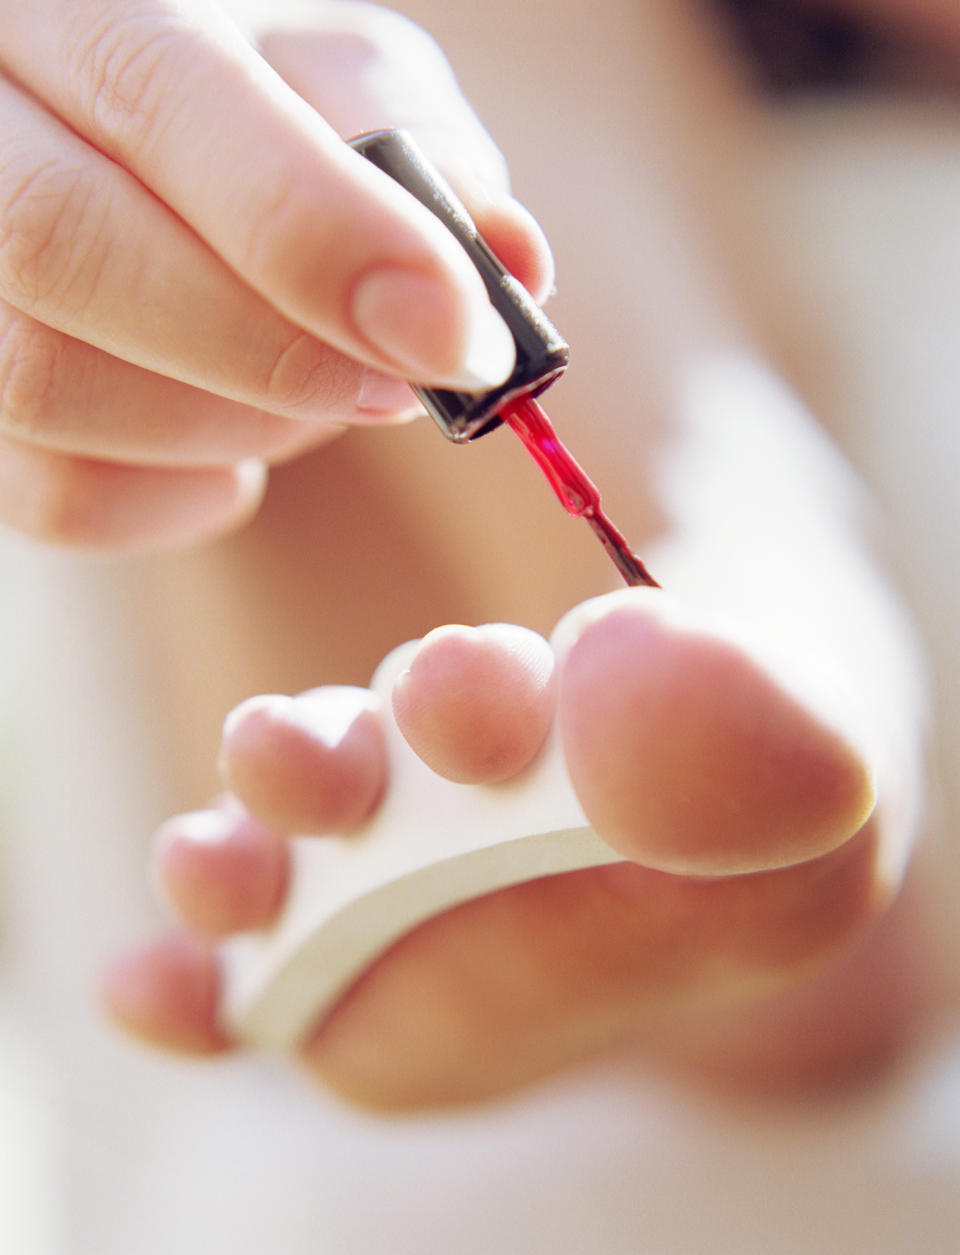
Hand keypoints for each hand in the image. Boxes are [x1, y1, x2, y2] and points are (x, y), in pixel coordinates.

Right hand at [0, 0, 550, 549]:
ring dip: (234, 427)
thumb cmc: (251, 118)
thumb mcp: (339, 84)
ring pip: (47, 382)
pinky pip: (53, 495)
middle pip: (68, 243)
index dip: (320, 234)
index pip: (164, 100)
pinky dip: (179, 498)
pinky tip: (238, 458)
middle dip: (274, 350)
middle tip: (400, 388)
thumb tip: (512, 265)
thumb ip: (420, 156)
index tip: (456, 337)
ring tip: (320, 398)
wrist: (118, 154)